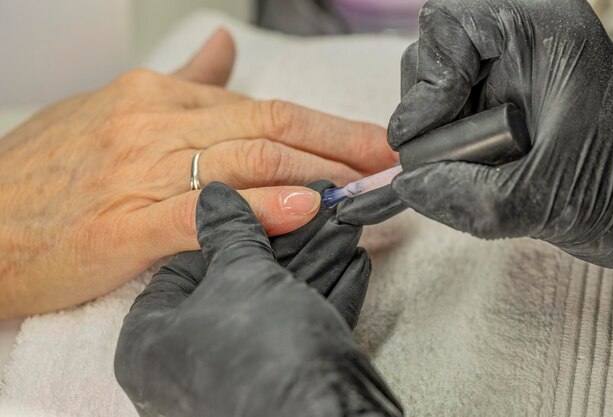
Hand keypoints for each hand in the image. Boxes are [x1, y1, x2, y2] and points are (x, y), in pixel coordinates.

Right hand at [0, 29, 396, 317]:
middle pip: (269, 129)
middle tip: (391, 162)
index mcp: (157, 97)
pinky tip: (300, 210)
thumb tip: (225, 49)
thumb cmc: (50, 172)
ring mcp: (138, 172)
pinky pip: (200, 211)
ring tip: (367, 187)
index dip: (327, 128)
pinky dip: (255, 209)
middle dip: (340, 146)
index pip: (263, 108)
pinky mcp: (121, 224)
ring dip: (316, 174)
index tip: (372, 145)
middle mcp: (154, 125)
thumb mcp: (115, 110)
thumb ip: (182, 83)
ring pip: (245, 163)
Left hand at [114, 183, 402, 416]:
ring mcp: (238, 376)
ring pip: (276, 305)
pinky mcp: (283, 383)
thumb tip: (213, 196)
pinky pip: (301, 329)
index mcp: (151, 343)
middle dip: (282, 243)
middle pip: (236, 285)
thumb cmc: (261, 350)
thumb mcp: (240, 274)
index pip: (179, 269)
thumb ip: (228, 231)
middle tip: (308, 209)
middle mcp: (189, 364)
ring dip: (314, 262)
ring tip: (340, 225)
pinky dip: (328, 295)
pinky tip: (353, 263)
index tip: (253, 207)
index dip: (219, 233)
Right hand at [387, 0, 612, 266]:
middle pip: (431, 54)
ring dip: (433, 133)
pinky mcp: (492, 102)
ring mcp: (502, 74)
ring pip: (429, 88)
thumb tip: (406, 185)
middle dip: (426, 111)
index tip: (432, 132)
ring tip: (466, 167)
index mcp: (544, 34)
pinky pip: (441, 115)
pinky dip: (440, 146)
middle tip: (441, 157)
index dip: (431, 78)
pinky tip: (469, 168)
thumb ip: (469, 197)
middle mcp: (518, 44)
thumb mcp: (545, 200)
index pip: (450, 23)